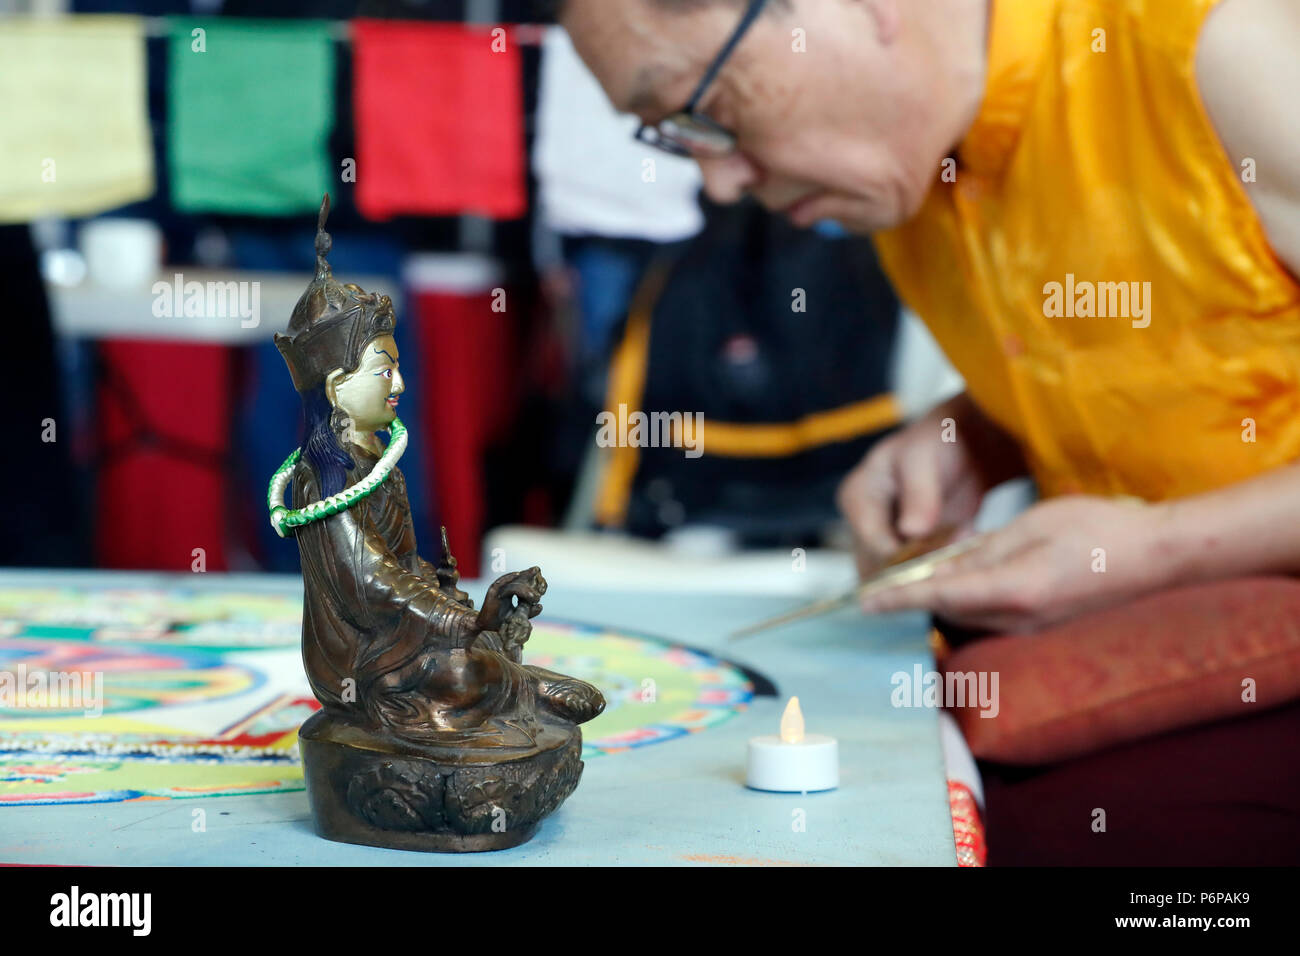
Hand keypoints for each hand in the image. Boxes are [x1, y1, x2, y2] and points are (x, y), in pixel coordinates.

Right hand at [476, 567, 546, 632]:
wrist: (486, 627)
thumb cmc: (501, 622)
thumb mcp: (518, 616)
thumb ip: (529, 611)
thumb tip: (540, 606)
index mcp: (512, 593)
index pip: (523, 584)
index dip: (533, 582)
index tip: (544, 584)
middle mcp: (506, 589)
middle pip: (519, 579)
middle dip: (529, 575)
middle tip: (539, 575)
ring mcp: (499, 589)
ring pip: (514, 584)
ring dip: (525, 589)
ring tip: (535, 597)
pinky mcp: (492, 591)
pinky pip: (501, 583)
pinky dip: (509, 578)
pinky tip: (518, 576)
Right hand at [837, 393, 1023, 575]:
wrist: (962, 446)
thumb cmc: (938, 443)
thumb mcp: (925, 459)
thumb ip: (919, 494)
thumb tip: (911, 531)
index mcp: (857, 496)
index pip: (871, 541)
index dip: (903, 556)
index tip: (939, 556)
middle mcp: (863, 523)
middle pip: (880, 564)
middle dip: (918, 567)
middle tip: (955, 558)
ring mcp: (883, 540)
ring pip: (896, 575)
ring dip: (928, 572)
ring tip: (959, 552)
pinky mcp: (904, 553)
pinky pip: (914, 575)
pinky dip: (937, 571)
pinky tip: (959, 558)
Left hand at [857, 495, 1175, 631]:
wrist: (1158, 558)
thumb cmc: (1100, 530)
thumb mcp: (1033, 525)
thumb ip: (982, 550)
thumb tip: (938, 567)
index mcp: (1017, 589)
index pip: (941, 594)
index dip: (898, 598)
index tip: (865, 601)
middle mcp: (1020, 619)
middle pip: (947, 611)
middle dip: (913, 597)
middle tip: (880, 577)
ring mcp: (1031, 629)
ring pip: (965, 617)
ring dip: (937, 599)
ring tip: (909, 577)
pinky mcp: (1039, 628)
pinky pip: (988, 618)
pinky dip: (964, 601)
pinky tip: (956, 580)